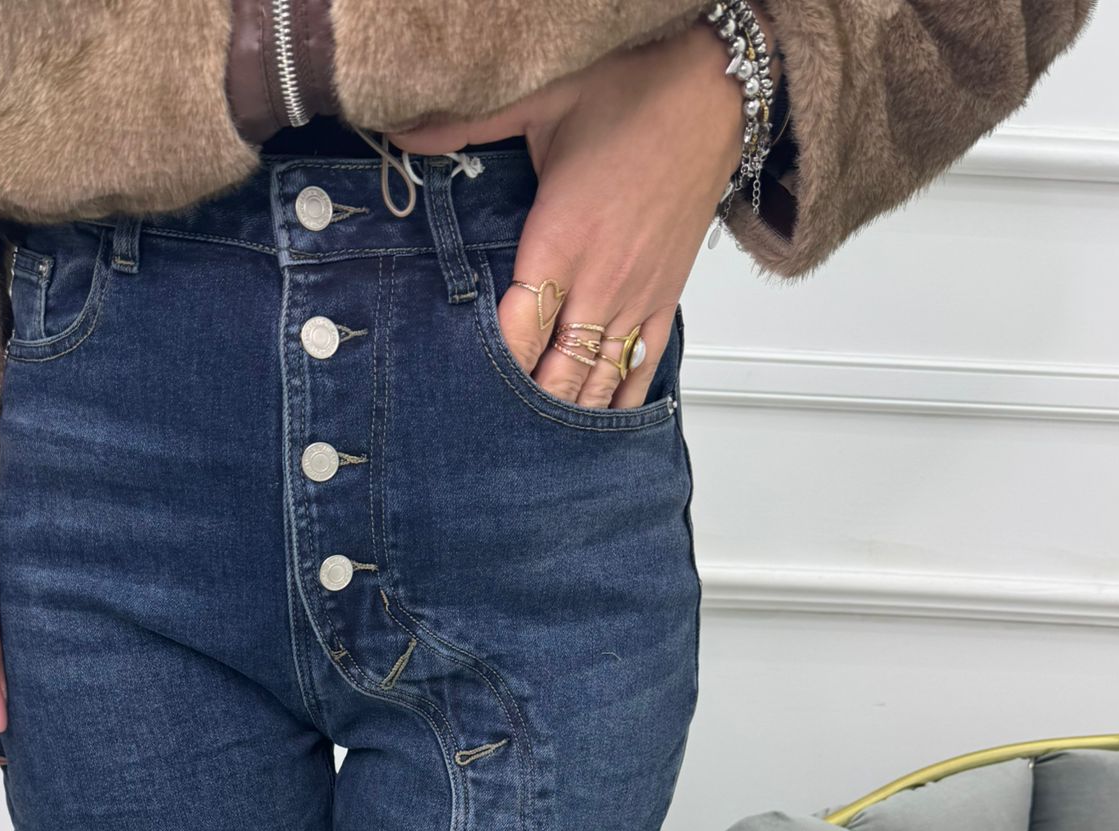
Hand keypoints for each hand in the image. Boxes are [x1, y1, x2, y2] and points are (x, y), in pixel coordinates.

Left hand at [392, 22, 769, 409]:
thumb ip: (467, 124)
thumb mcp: (542, 98)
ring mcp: (636, 297)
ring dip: (567, 416)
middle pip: (556, 374)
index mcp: (561, 242)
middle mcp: (600, 283)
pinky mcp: (665, 298)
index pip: (518, 333)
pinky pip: (641, 368)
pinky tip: (597, 426)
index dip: (492, 372)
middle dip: (524, 410)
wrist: (717, 89)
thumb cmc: (636, 92)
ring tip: (534, 453)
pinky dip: (619, 402)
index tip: (462, 398)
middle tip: (489, 443)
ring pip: (597, 381)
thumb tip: (400, 130)